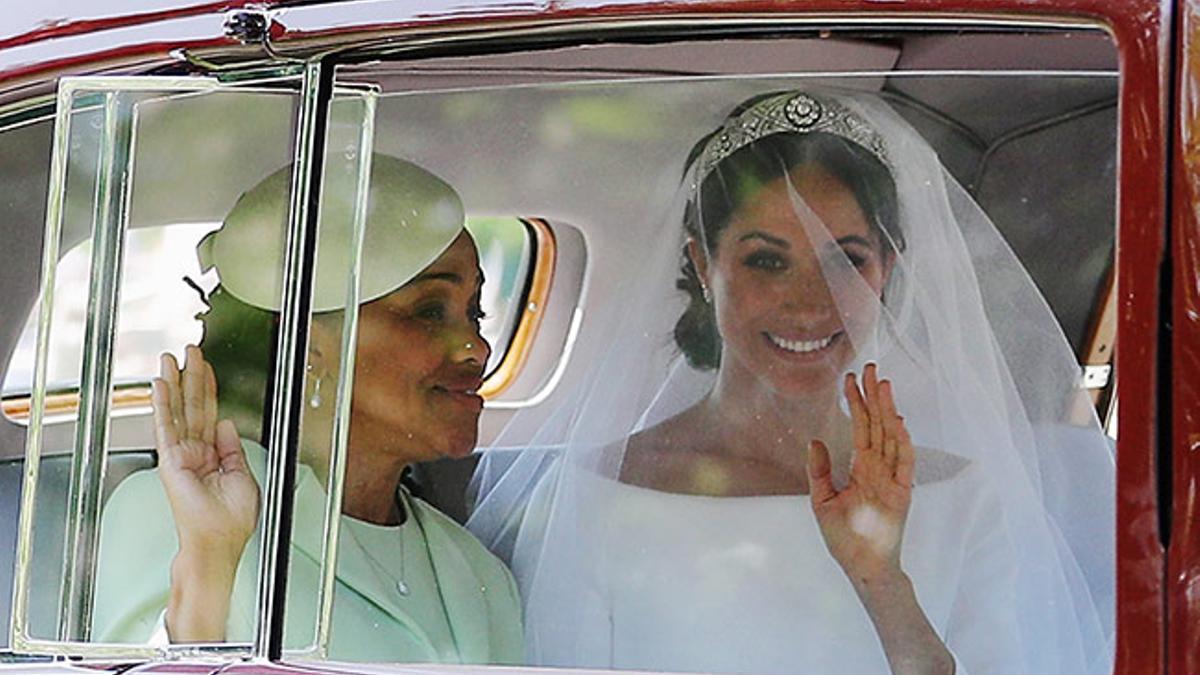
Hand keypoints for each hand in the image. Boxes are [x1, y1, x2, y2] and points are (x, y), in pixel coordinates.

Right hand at [153, 345, 259, 558]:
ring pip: (178, 411)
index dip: (211, 391)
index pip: (212, 416)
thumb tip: (227, 424)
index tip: (208, 370)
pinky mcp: (170, 461)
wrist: (216, 544)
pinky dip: (162, 404)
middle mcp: (195, 454)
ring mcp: (181, 456)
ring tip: (172, 358)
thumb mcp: (243, 478)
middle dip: (192, 378)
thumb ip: (233, 449)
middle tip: (191, 351)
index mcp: (214, 458)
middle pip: (194, 407)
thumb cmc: (230, 524)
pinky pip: (166, 427)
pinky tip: (160, 385)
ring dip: (175, 383)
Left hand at [806, 363, 915, 587]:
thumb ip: (820, 471)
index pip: (860, 428)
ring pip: (891, 437)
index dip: (856, 403)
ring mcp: (892, 479)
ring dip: (887, 410)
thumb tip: (815, 440)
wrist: (861, 565)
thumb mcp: (822, 500)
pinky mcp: (903, 493)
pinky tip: (898, 421)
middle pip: (877, 425)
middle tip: (869, 367)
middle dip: (873, 396)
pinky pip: (904, 464)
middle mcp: (879, 469)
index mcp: (862, 468)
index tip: (851, 379)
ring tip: (882, 384)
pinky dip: (903, 443)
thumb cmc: (844, 538)